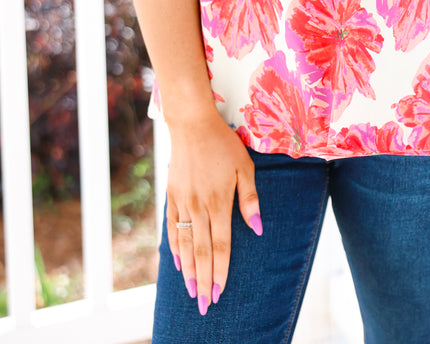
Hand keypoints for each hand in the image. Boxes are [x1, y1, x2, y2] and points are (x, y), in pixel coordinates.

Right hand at [166, 111, 261, 315]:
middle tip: (205, 304)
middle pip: (202, 251)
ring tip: (191, 291)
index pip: (221, 245)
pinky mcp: (172, 196)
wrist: (192, 125)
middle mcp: (199, 207)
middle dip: (204, 280)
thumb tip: (257, 229)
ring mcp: (183, 202)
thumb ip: (250, 199)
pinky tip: (177, 262)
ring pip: (186, 244)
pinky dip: (175, 247)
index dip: (221, 271)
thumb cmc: (223, 144)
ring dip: (189, 270)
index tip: (220, 292)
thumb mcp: (245, 167)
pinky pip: (172, 228)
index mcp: (219, 202)